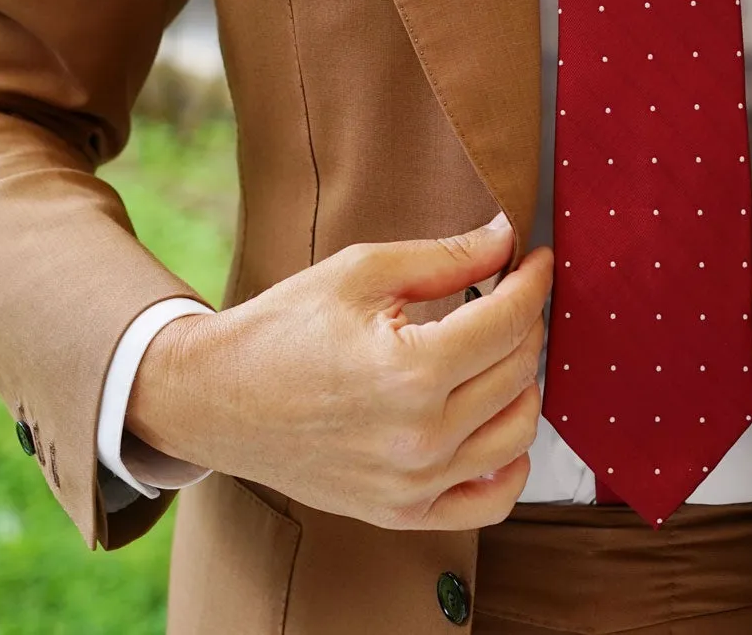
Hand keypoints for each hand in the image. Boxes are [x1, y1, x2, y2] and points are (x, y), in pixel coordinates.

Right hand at [128, 211, 552, 529]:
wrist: (214, 400)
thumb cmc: (282, 329)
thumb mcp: (362, 272)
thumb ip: (446, 257)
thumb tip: (507, 239)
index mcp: (410, 372)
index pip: (509, 321)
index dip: (533, 281)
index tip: (536, 259)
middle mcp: (420, 438)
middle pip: (519, 372)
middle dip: (525, 322)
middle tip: (509, 294)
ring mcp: (413, 485)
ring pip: (518, 433)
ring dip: (524, 383)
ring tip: (499, 351)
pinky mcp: (401, 513)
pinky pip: (490, 501)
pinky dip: (511, 463)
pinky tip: (497, 423)